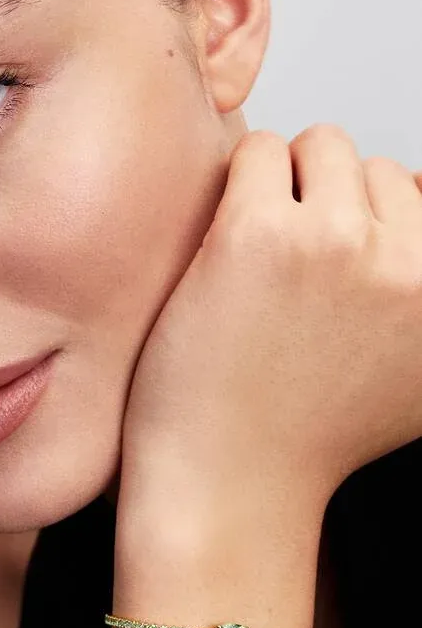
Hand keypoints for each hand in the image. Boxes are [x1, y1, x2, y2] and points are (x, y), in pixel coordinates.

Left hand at [119, 124, 421, 529]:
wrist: (231, 481)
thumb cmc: (306, 428)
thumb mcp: (417, 372)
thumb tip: (419, 212)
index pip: (414, 193)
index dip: (362, 224)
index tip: (326, 273)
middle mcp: (411, 263)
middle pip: (368, 166)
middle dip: (324, 200)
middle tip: (287, 268)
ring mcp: (336, 242)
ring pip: (317, 146)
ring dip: (281, 185)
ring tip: (258, 258)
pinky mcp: (258, 235)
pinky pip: (256, 151)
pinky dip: (237, 184)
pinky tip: (224, 245)